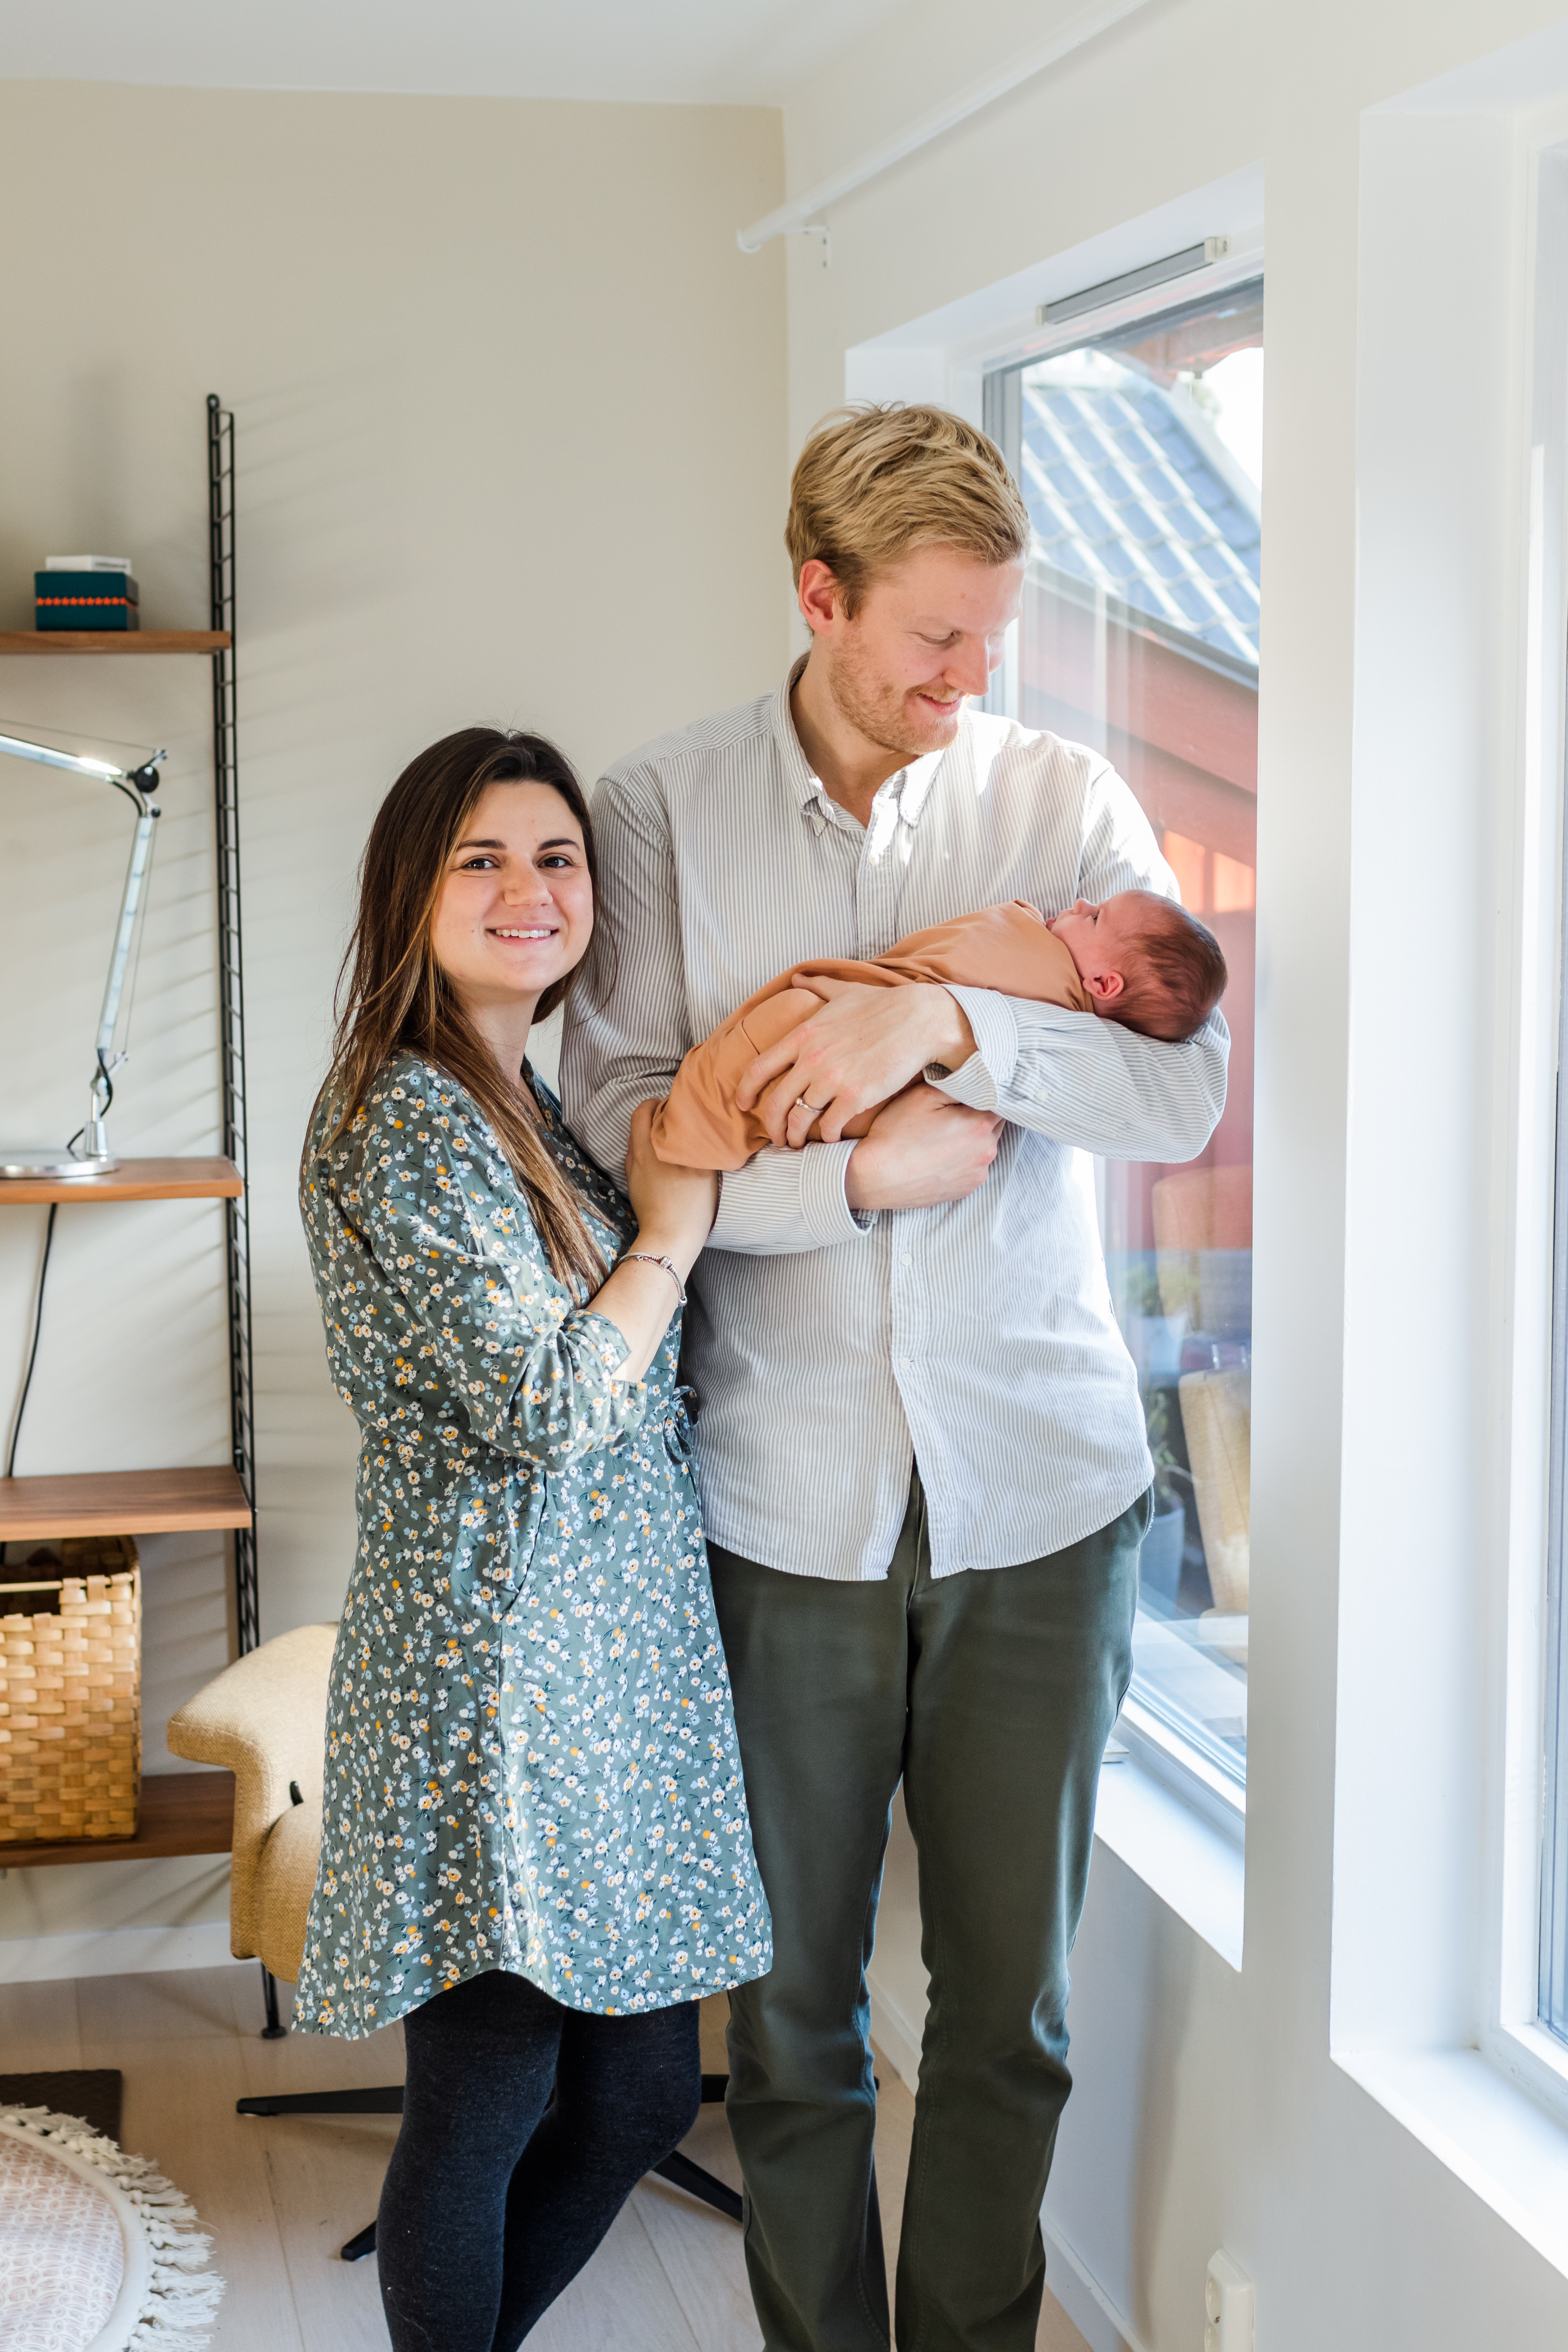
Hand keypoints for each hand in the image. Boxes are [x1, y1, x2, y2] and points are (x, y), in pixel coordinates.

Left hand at [624, 1099, 718, 1272]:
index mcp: (651, 1146)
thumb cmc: (690, 1205)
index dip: (659, 1103)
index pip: (645, 1110)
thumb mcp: (703, 1169)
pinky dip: (647, 1152)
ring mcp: (633, 1172)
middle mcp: (637, 1155)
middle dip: (652, 1115)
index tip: (675, 1104)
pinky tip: (664, 1161)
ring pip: (636, 1142)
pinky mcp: (633, 1186)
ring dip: (649, 1134)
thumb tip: (702, 1125)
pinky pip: (636, 1159)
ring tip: (671, 1139)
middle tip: (673, 1117)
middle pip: (637, 1123)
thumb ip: (699, 1142)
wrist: (670, 1238)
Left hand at [735, 978, 977, 1146]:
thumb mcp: (844, 991)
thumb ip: (817, 987)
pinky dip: (827, 1137)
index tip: (744, 1104)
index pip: (759, 1069)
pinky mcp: (855, 1097)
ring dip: (795, 1137)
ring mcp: (832, 1080)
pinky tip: (831, 1138)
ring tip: (799, 1143)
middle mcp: (812, 1059)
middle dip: (771, 1126)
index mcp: (804, 1035)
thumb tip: (798, 978)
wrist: (919, 1020)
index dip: (746, 1091)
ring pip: (800, 1120)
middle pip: (775, 1103)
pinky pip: (830, 1126)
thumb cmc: (883, 1005)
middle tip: (776, 1137)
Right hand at [844, 1084, 1001, 1211]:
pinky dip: (962, 1160)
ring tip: (942, 1136)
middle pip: (994, 1124)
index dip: (983, 1093)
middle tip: (951, 1112)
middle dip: (979, 1115)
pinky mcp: (966, 1190)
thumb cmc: (895, 1135)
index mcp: (980, 1124)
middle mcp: (987, 1152)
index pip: (998, 1100)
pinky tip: (939, 1155)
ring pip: (984, 1147)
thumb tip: (974, 1080)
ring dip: (971, 1139)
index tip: (967, 1091)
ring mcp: (977, 1174)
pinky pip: (973, 1168)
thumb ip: (956, 1084)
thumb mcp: (922, 1096)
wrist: (874, 1177)